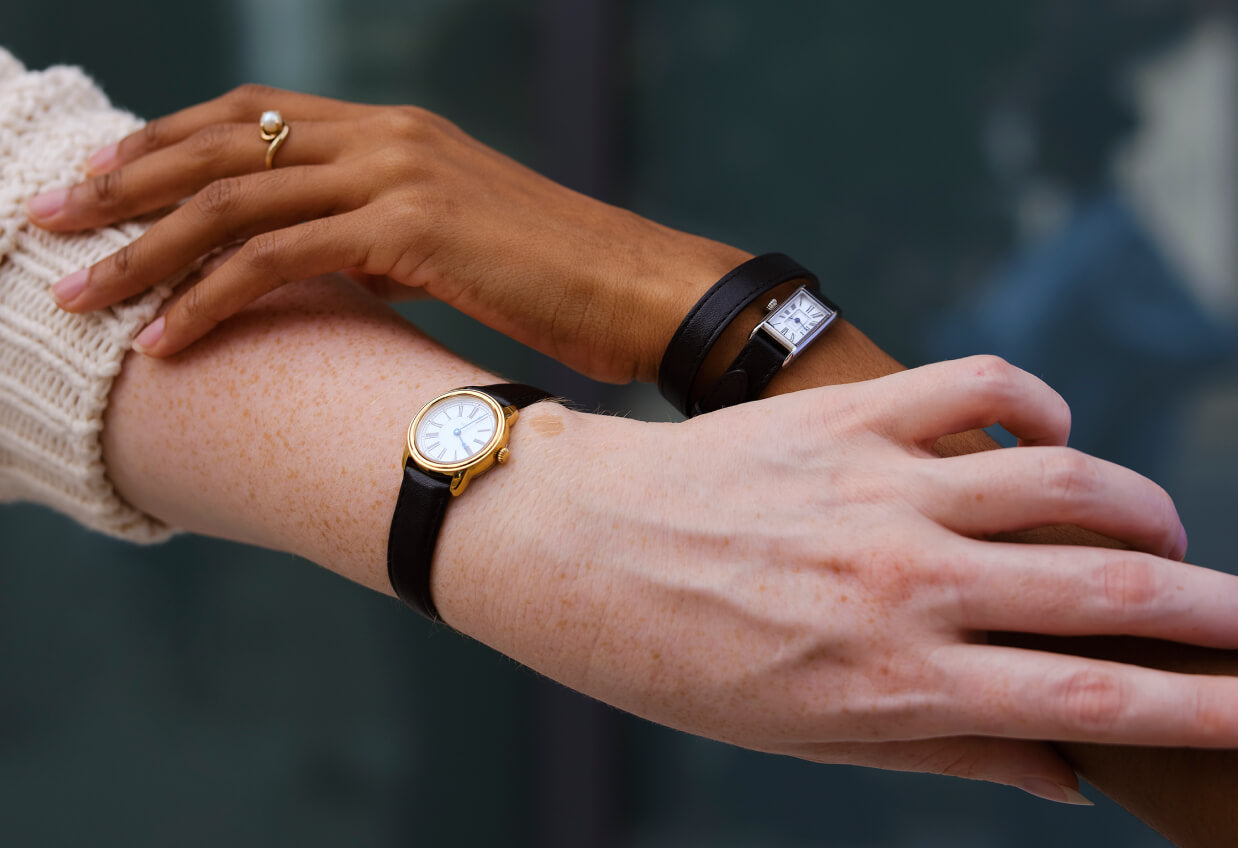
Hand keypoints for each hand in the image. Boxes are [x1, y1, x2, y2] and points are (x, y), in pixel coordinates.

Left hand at [28, 84, 742, 381]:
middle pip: (222, 146)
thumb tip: (334, 264)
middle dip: (124, 185)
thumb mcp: (462, 241)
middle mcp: (387, 135)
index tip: (105, 184)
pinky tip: (168, 338)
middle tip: (49, 222)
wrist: (644, 291)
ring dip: (143, 250)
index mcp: (396, 131)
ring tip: (77, 296)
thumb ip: (389, 232)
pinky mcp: (412, 227)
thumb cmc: (562, 282)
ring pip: (233, 202)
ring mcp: (399, 174)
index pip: (253, 116)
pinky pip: (279, 258)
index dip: (167, 144)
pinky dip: (212, 297)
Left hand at [438, 356, 1229, 805]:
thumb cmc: (682, 658)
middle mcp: (903, 579)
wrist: (579, 548)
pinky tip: (1049, 438)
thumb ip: (945, 747)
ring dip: (1142, 507)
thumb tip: (1066, 773)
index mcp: (895, 678)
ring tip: (1158, 532)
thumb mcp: (808, 737)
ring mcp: (879, 485)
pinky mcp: (848, 415)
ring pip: (1066, 481)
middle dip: (1216, 612)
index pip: (1091, 698)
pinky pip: (980, 385)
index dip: (1201, 709)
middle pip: (1109, 590)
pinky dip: (1040, 405)